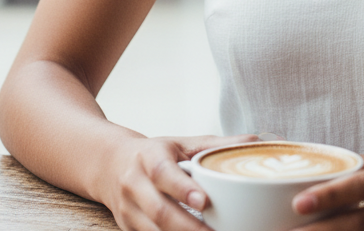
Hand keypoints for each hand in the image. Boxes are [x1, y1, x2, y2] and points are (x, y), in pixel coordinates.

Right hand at [103, 133, 257, 230]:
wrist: (110, 165)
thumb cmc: (154, 153)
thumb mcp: (181, 143)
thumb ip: (215, 145)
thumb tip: (253, 141)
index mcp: (149, 158)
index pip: (163, 174)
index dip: (182, 188)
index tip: (204, 201)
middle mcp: (135, 185)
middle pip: (159, 211)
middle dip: (187, 227)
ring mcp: (128, 211)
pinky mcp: (128, 229)